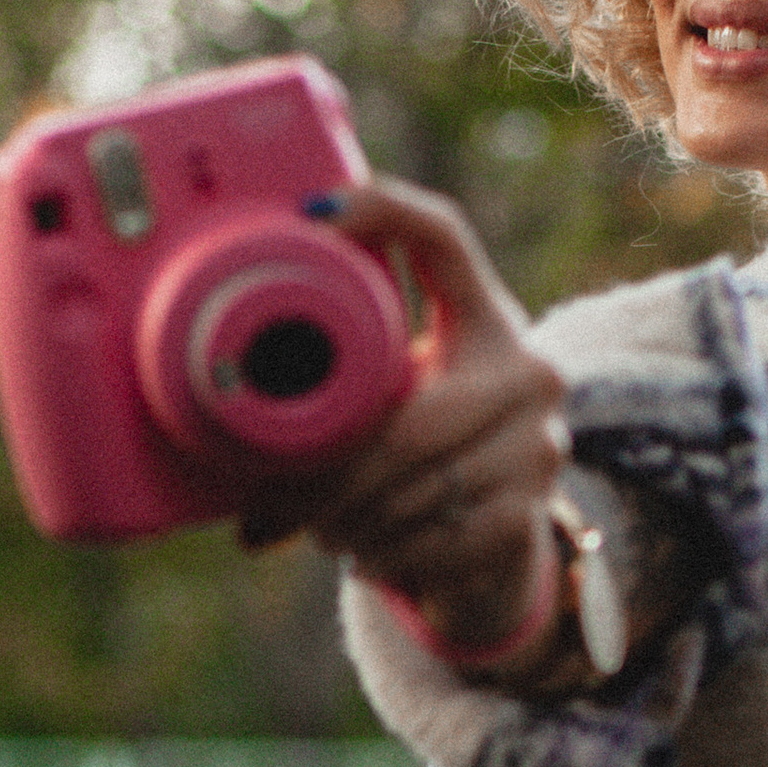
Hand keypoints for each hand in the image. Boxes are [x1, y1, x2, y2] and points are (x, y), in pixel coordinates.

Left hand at [240, 178, 570, 668]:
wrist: (497, 542)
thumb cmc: (421, 455)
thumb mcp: (394, 403)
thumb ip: (339, 388)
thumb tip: (229, 439)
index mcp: (487, 318)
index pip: (442, 238)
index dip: (382, 211)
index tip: (310, 211)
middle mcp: (527, 371)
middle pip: (406, 422)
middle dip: (331, 475)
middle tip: (276, 500)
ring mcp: (538, 446)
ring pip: (412, 489)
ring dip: (349, 520)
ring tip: (319, 527)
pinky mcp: (528, 517)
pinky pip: (431, 541)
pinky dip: (386, 555)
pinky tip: (368, 554)